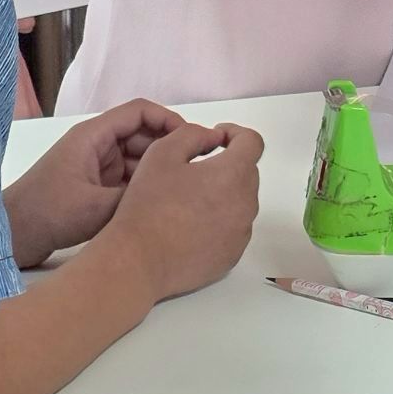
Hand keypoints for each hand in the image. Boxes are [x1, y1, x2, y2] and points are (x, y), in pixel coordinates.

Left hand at [4, 98, 187, 267]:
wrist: (12, 236)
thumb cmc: (49, 213)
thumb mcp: (97, 206)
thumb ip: (136, 195)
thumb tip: (173, 188)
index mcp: (93, 136)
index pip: (139, 111)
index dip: (168, 120)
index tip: (192, 140)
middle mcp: (96, 145)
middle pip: (140, 134)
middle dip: (167, 146)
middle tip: (195, 167)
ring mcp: (94, 165)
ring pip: (135, 157)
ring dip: (155, 167)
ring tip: (182, 184)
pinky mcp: (93, 185)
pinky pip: (125, 176)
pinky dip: (142, 183)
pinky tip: (159, 198)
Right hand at [107, 121, 264, 301]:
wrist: (139, 261)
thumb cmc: (149, 204)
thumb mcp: (163, 152)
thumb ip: (193, 134)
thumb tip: (213, 138)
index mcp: (234, 174)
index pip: (252, 142)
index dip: (236, 132)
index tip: (217, 136)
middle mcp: (246, 204)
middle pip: (247, 172)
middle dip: (227, 164)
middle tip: (195, 170)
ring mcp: (241, 234)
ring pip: (241, 202)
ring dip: (224, 193)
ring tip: (190, 200)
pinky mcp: (232, 257)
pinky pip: (234, 229)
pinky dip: (220, 220)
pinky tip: (191, 226)